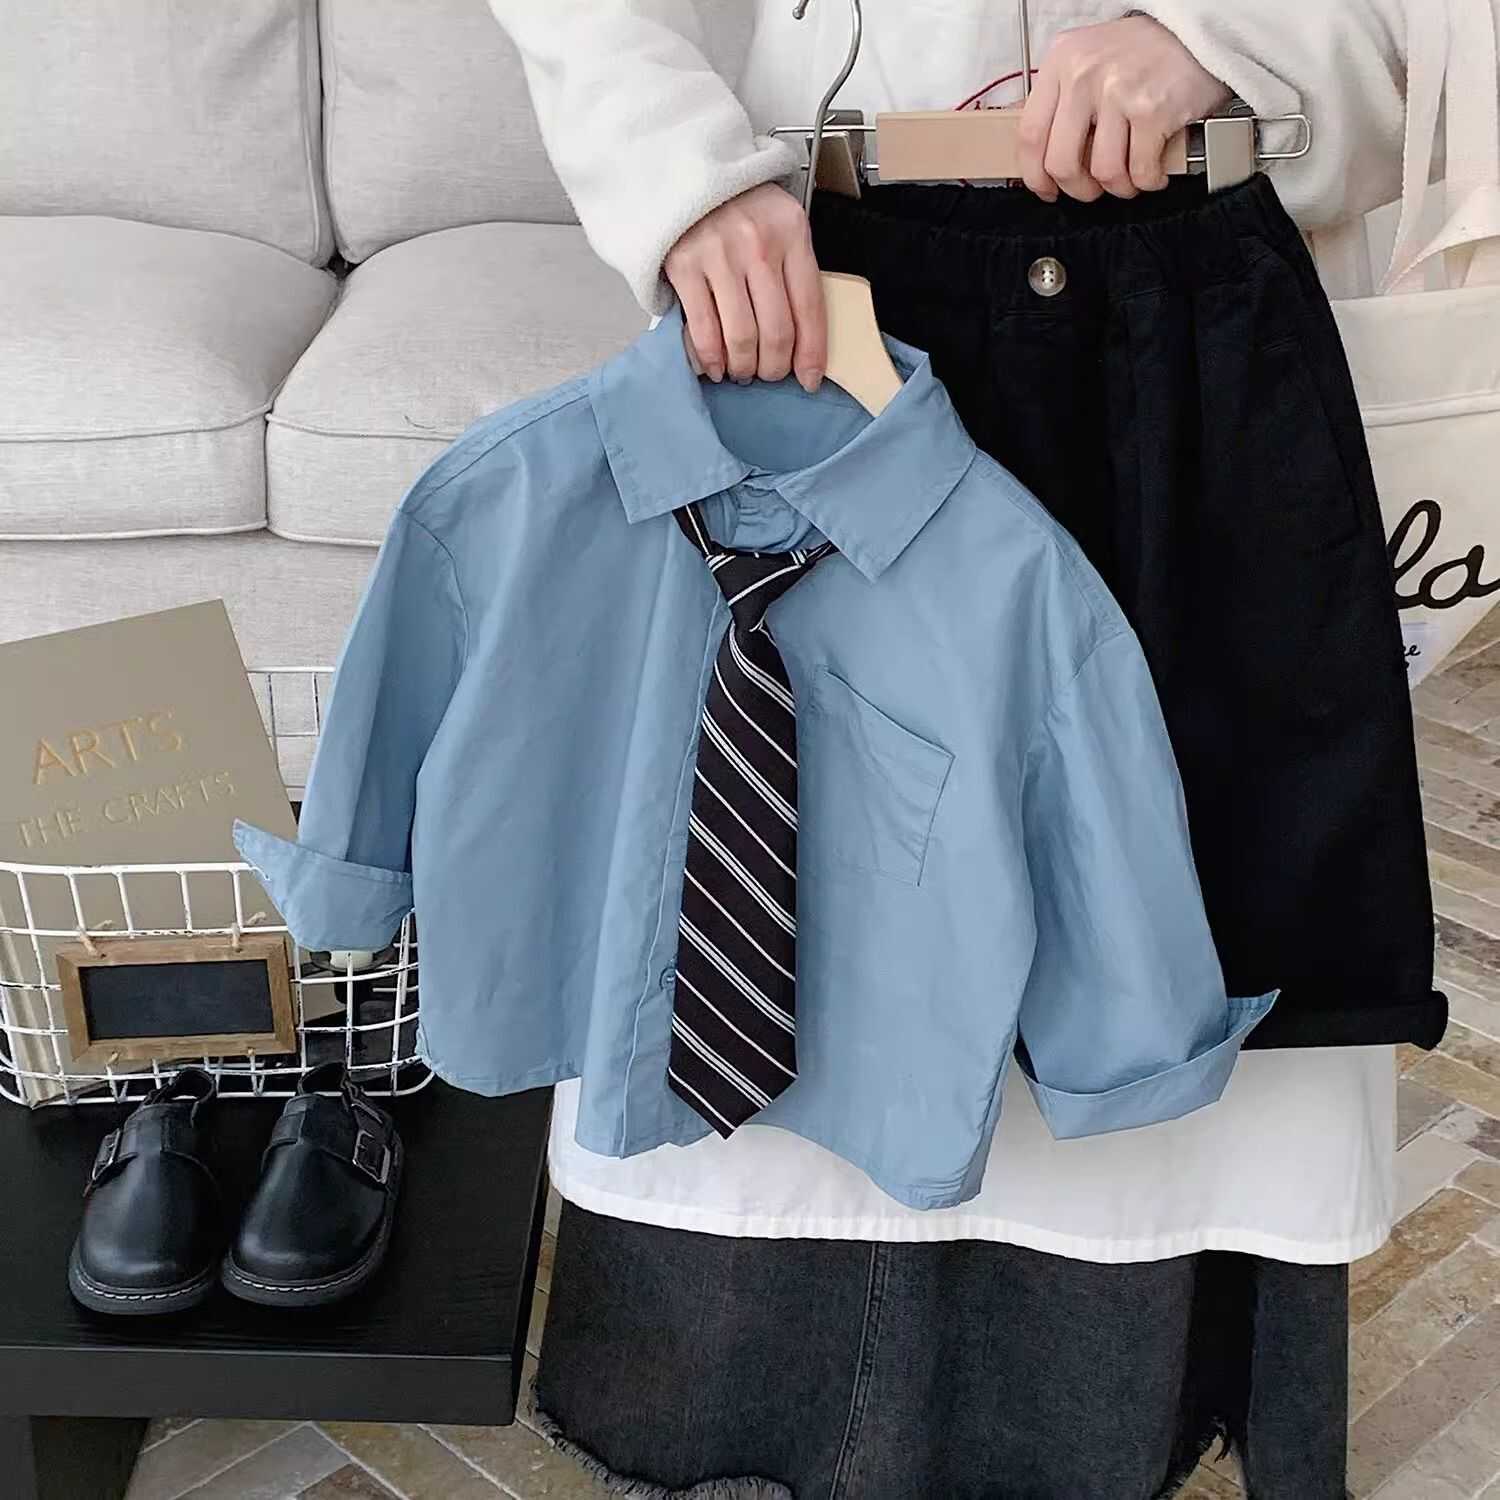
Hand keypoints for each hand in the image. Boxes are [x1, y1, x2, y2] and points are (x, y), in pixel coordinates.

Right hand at [664, 183, 826, 391]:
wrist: (683, 168)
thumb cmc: (735, 202)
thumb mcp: (778, 222)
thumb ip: (791, 268)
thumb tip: (801, 335)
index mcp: (791, 233)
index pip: (810, 308)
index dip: (811, 353)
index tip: (809, 378)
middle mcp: (758, 244)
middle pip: (777, 330)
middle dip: (775, 366)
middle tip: (769, 374)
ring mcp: (720, 255)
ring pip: (742, 336)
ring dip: (744, 366)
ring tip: (742, 371)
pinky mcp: (684, 266)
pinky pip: (704, 329)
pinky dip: (712, 358)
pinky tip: (716, 367)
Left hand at [1018, 16, 1232, 202]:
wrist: (1201, 29)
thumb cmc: (1147, 50)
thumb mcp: (1090, 57)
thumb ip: (1063, 96)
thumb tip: (1042, 148)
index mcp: (1061, 61)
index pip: (1029, 134)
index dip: (1035, 175)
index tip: (1046, 188)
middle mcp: (1084, 75)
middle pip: (1060, 162)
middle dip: (1077, 189)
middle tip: (1092, 190)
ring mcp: (1117, 92)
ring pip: (1103, 172)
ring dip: (1118, 187)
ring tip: (1130, 179)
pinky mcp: (1151, 110)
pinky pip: (1140, 171)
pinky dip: (1148, 182)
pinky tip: (1154, 174)